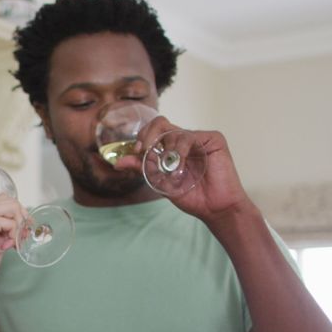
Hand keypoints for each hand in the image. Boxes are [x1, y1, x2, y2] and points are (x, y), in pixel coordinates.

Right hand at [0, 195, 23, 283]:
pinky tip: (7, 246)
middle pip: (11, 201)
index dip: (18, 214)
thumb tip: (21, 226)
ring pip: (13, 207)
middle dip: (22, 218)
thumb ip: (5, 230)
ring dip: (19, 225)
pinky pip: (10, 223)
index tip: (24, 229)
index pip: (5, 201)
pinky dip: (14, 235)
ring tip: (15, 242)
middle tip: (23, 235)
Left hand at [117, 115, 252, 223]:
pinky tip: (181, 165)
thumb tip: (118, 162)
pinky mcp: (213, 139)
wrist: (214, 207)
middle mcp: (183, 141)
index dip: (142, 137)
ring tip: (171, 170)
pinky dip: (181, 150)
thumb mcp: (160, 181)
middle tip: (144, 149)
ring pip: (174, 131)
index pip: (153, 132)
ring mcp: (198, 138)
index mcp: (171, 148)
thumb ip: (142, 168)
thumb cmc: (191, 196)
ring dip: (168, 151)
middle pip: (161, 124)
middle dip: (148, 135)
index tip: (136, 150)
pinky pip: (190, 136)